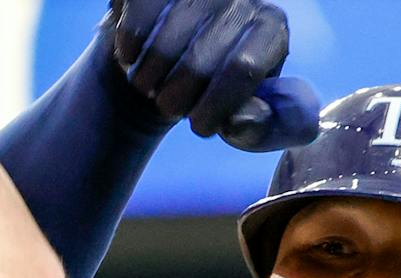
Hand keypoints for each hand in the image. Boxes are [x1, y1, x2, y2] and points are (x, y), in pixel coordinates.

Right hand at [108, 0, 321, 151]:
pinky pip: (136, 26)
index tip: (199, 127)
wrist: (176, 55)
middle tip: (171, 107)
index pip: (242, 69)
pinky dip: (128, 53)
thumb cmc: (215, 89)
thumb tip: (241, 121)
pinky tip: (133, 59)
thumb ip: (257, 128)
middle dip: (176, 102)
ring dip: (147, 82)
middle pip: (198, 65)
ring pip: (162, 49)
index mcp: (271, 29)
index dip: (213, 109)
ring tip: (152, 85)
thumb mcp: (245, 115)